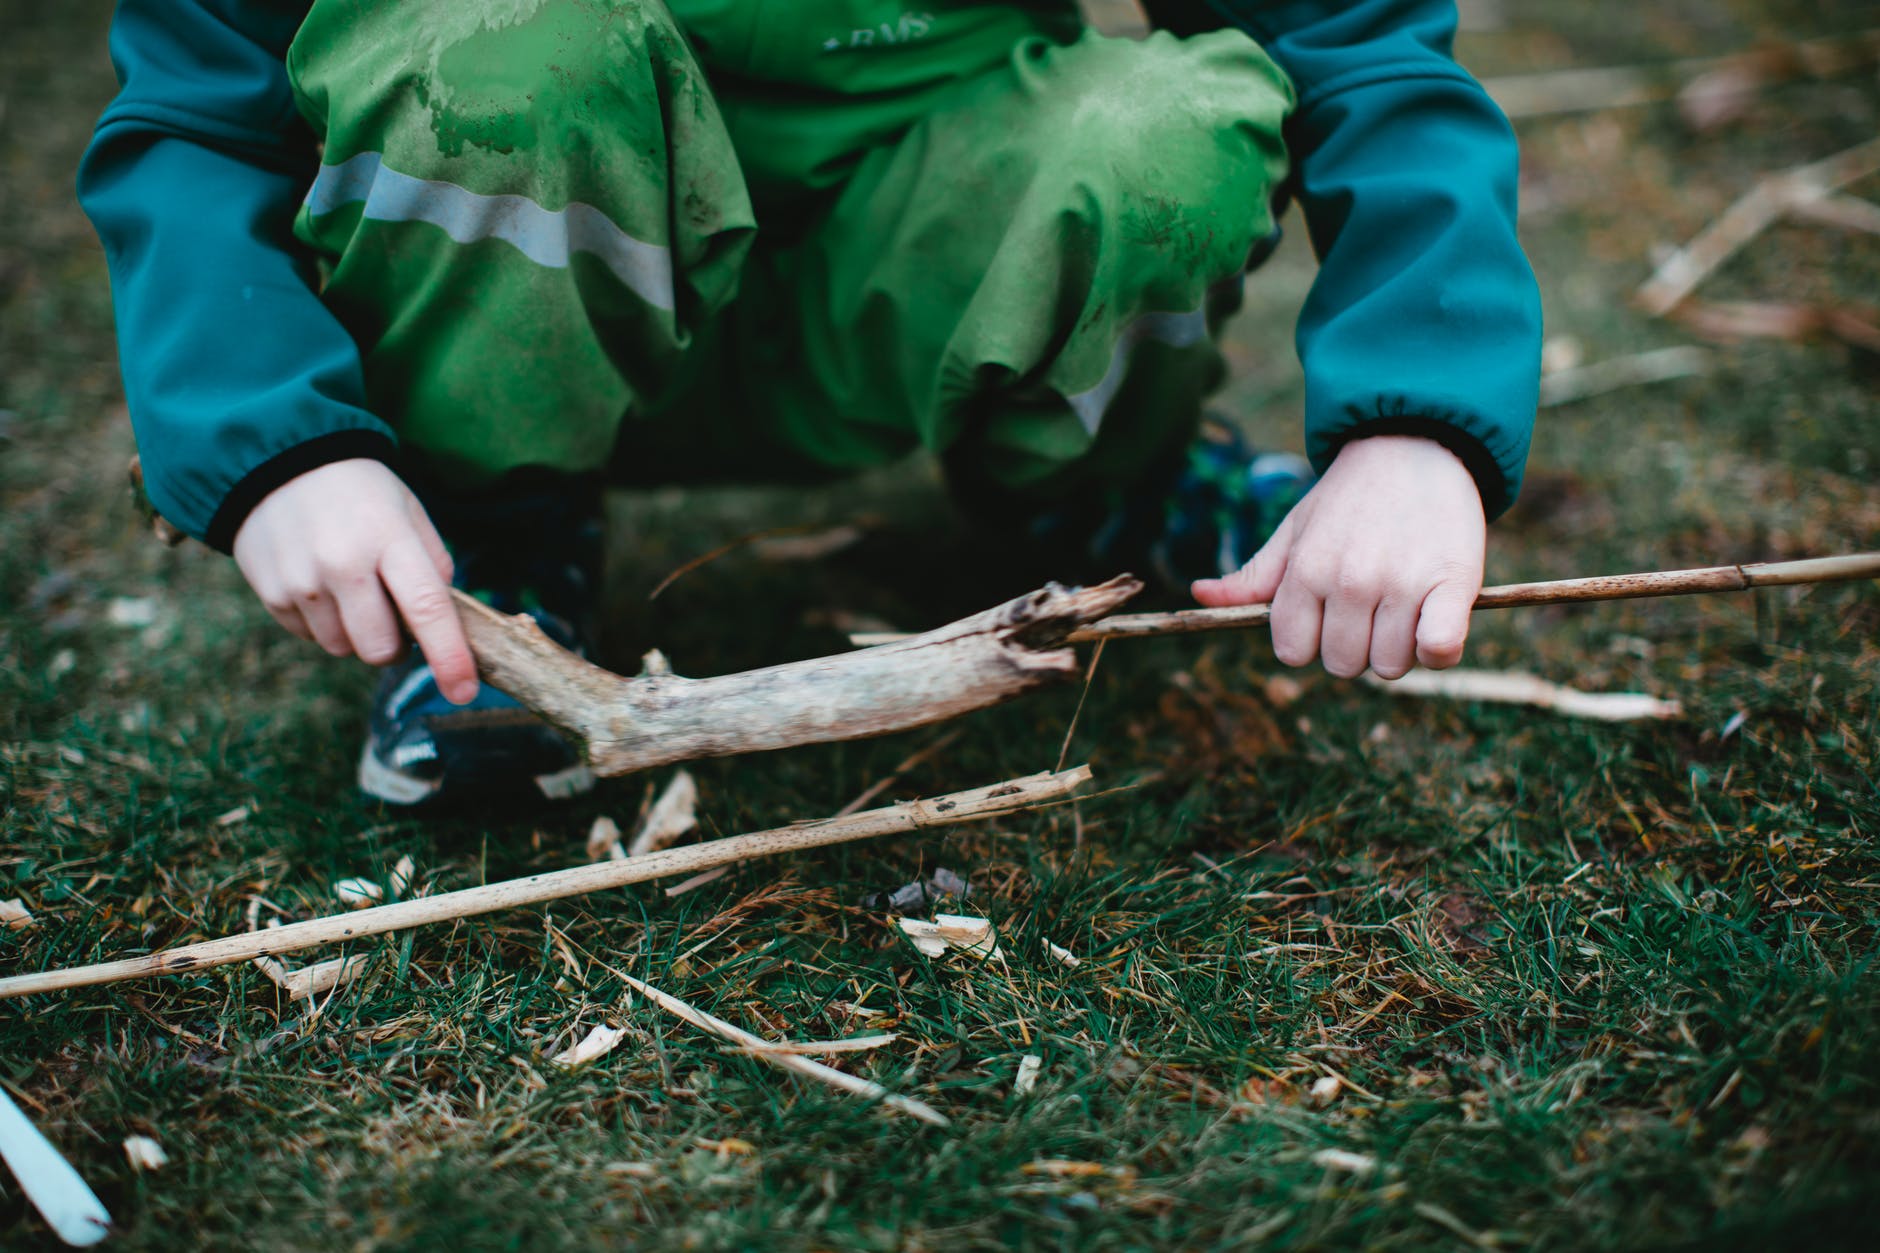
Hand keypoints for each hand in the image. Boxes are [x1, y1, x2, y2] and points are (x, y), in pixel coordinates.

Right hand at [232, 458, 478, 702]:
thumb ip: (433, 564)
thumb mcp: (407, 510)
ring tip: (351, 588)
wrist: (274, 460)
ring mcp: (303, 581)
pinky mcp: (271, 593)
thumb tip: (445, 621)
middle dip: (396, 645)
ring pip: (344, 649)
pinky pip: (311, 638)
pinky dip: (324, 623)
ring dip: (357, 633)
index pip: (427, 608)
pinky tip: (320, 583)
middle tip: (393, 613)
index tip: (463, 692)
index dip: (449, 656)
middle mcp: (343, 563)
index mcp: (389, 538)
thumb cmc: (358, 490)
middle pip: (381, 648)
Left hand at [1190, 434, 1484, 677]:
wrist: (1415, 446)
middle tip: (1371, 609)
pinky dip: (1438, 650)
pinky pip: (1439, 650)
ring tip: (1404, 607)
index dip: (1310, 640)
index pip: (1292, 651)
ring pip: (1389, 666)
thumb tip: (1200, 594)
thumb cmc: (1349, 498)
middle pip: (1342, 665)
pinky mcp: (1453, 584)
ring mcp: (1401, 584)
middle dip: (1354, 647)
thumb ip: (1254, 575)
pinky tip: (1435, 624)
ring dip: (1398, 648)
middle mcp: (1350, 581)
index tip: (1328, 616)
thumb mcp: (1296, 530)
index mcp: (1306, 570)